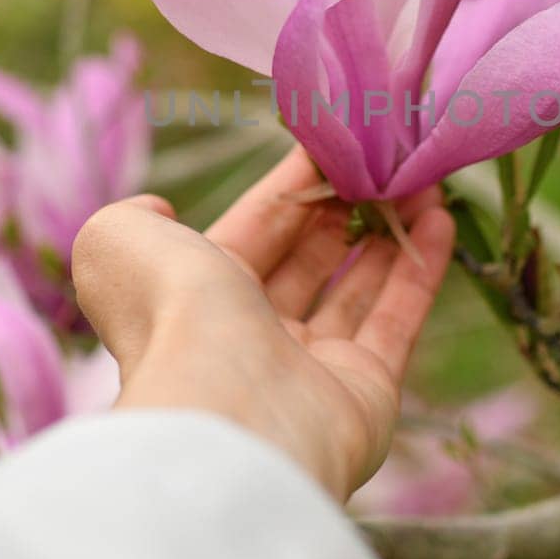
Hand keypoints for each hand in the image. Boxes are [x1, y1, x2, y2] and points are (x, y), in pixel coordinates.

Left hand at [71, 147, 454, 500]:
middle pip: (309, 256)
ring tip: (422, 177)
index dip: (293, 183)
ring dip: (391, 228)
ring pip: (358, 286)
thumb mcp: (118, 243)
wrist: (231, 420)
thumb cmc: (174, 320)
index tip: (336, 138)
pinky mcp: (366, 393)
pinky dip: (420, 268)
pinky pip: (397, 320)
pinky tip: (441, 218)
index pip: (255, 227)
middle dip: (347, 204)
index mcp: (194, 300)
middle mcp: (249, 337)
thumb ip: (130, 216)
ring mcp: (310, 369)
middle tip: (387, 155)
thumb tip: (161, 209)